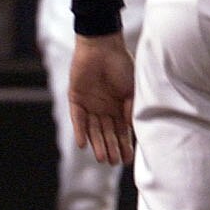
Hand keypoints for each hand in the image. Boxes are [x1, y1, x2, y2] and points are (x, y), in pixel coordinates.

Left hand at [70, 32, 134, 164]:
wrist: (102, 46)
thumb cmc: (121, 64)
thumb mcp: (132, 88)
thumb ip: (131, 107)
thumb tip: (130, 127)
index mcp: (119, 106)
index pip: (122, 130)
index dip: (124, 145)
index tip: (127, 160)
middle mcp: (104, 108)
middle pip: (107, 133)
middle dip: (110, 148)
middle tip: (113, 163)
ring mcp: (90, 105)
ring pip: (93, 129)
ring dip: (97, 144)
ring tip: (101, 159)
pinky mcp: (76, 99)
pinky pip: (78, 119)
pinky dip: (80, 131)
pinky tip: (84, 144)